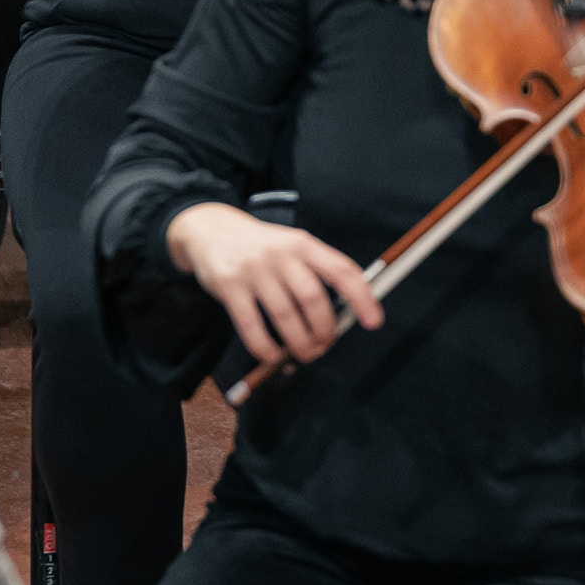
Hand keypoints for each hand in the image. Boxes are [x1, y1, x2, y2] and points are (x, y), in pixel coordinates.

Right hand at [166, 203, 381, 364]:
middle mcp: (281, 254)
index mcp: (304, 244)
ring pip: (285, 316)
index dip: (362, 297)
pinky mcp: (229, 286)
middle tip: (324, 345)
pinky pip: (251, 326)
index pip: (341, 270)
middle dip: (324, 330)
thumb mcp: (291, 245)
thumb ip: (315, 272)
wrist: (210, 229)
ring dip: (299, 343)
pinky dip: (265, 347)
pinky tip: (273, 355)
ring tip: (303, 353)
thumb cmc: (261, 246)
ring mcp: (254, 270)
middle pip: (313, 298)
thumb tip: (345, 313)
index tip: (374, 321)